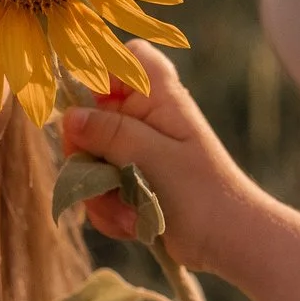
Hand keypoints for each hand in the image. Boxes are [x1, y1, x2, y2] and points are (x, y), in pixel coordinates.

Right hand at [59, 41, 275, 275]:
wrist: (230, 242)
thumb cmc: (202, 194)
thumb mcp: (153, 158)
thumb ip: (110, 132)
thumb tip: (69, 117)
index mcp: (159, 97)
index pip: (124, 58)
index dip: (98, 75)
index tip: (85, 113)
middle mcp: (145, 118)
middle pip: (90, 115)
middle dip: (89, 156)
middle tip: (102, 181)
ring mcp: (136, 150)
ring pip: (89, 157)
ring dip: (99, 193)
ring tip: (129, 216)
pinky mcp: (130, 180)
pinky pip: (98, 186)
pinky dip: (109, 209)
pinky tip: (131, 225)